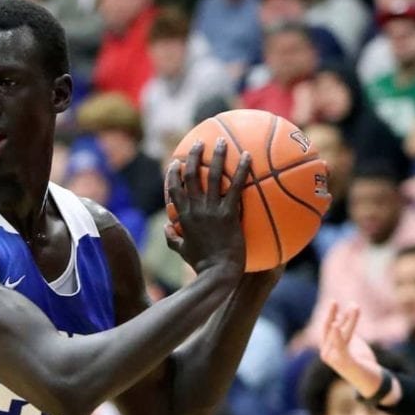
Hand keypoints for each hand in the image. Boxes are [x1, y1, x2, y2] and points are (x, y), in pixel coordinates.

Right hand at [164, 138, 248, 278]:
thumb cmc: (201, 264)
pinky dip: (242, 170)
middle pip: (190, 176)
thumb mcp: (181, 250)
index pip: (174, 189)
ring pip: (212, 176)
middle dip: (193, 156)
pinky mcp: (229, 214)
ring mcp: (211, 210)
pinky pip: (236, 187)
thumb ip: (171, 238)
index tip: (176, 162)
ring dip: (216, 156)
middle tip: (199, 143)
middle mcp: (195, 209)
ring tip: (222, 142)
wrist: (217, 272)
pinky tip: (248, 156)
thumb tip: (165, 227)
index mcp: (182, 217)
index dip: (173, 173)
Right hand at [320, 302, 381, 397]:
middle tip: (333, 301)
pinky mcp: (342, 361)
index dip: (332, 315)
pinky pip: (340, 345)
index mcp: (327, 348)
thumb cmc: (360, 362)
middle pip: (328, 330)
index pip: (328, 328)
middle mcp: (326, 353)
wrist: (368, 380)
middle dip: (331, 315)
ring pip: (341, 335)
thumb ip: (347, 332)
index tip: (335, 303)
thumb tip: (345, 317)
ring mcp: (332, 358)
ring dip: (349, 320)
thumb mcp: (354, 343)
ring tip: (353, 307)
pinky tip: (336, 324)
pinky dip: (337, 334)